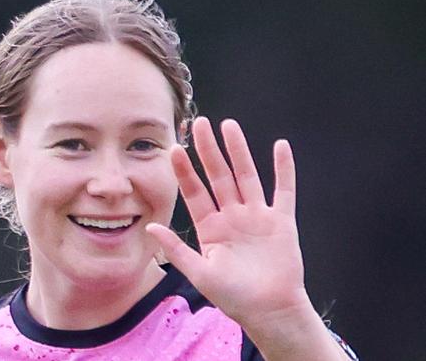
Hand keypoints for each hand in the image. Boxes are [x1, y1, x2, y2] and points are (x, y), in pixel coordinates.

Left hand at [148, 118, 306, 327]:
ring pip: (247, 176)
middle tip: (200, 123)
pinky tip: (280, 146)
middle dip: (209, 151)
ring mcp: (257, 216)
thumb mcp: (200, 273)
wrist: (270, 312)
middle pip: (219, 176)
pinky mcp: (281, 221)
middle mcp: (232, 216)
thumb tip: (150, 226)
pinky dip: (283, 169)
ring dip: (239, 151)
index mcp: (211, 227)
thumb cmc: (234, 297)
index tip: (174, 149)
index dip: (184, 171)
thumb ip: (176, 249)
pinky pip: (283, 190)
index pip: (194, 192)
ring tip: (229, 126)